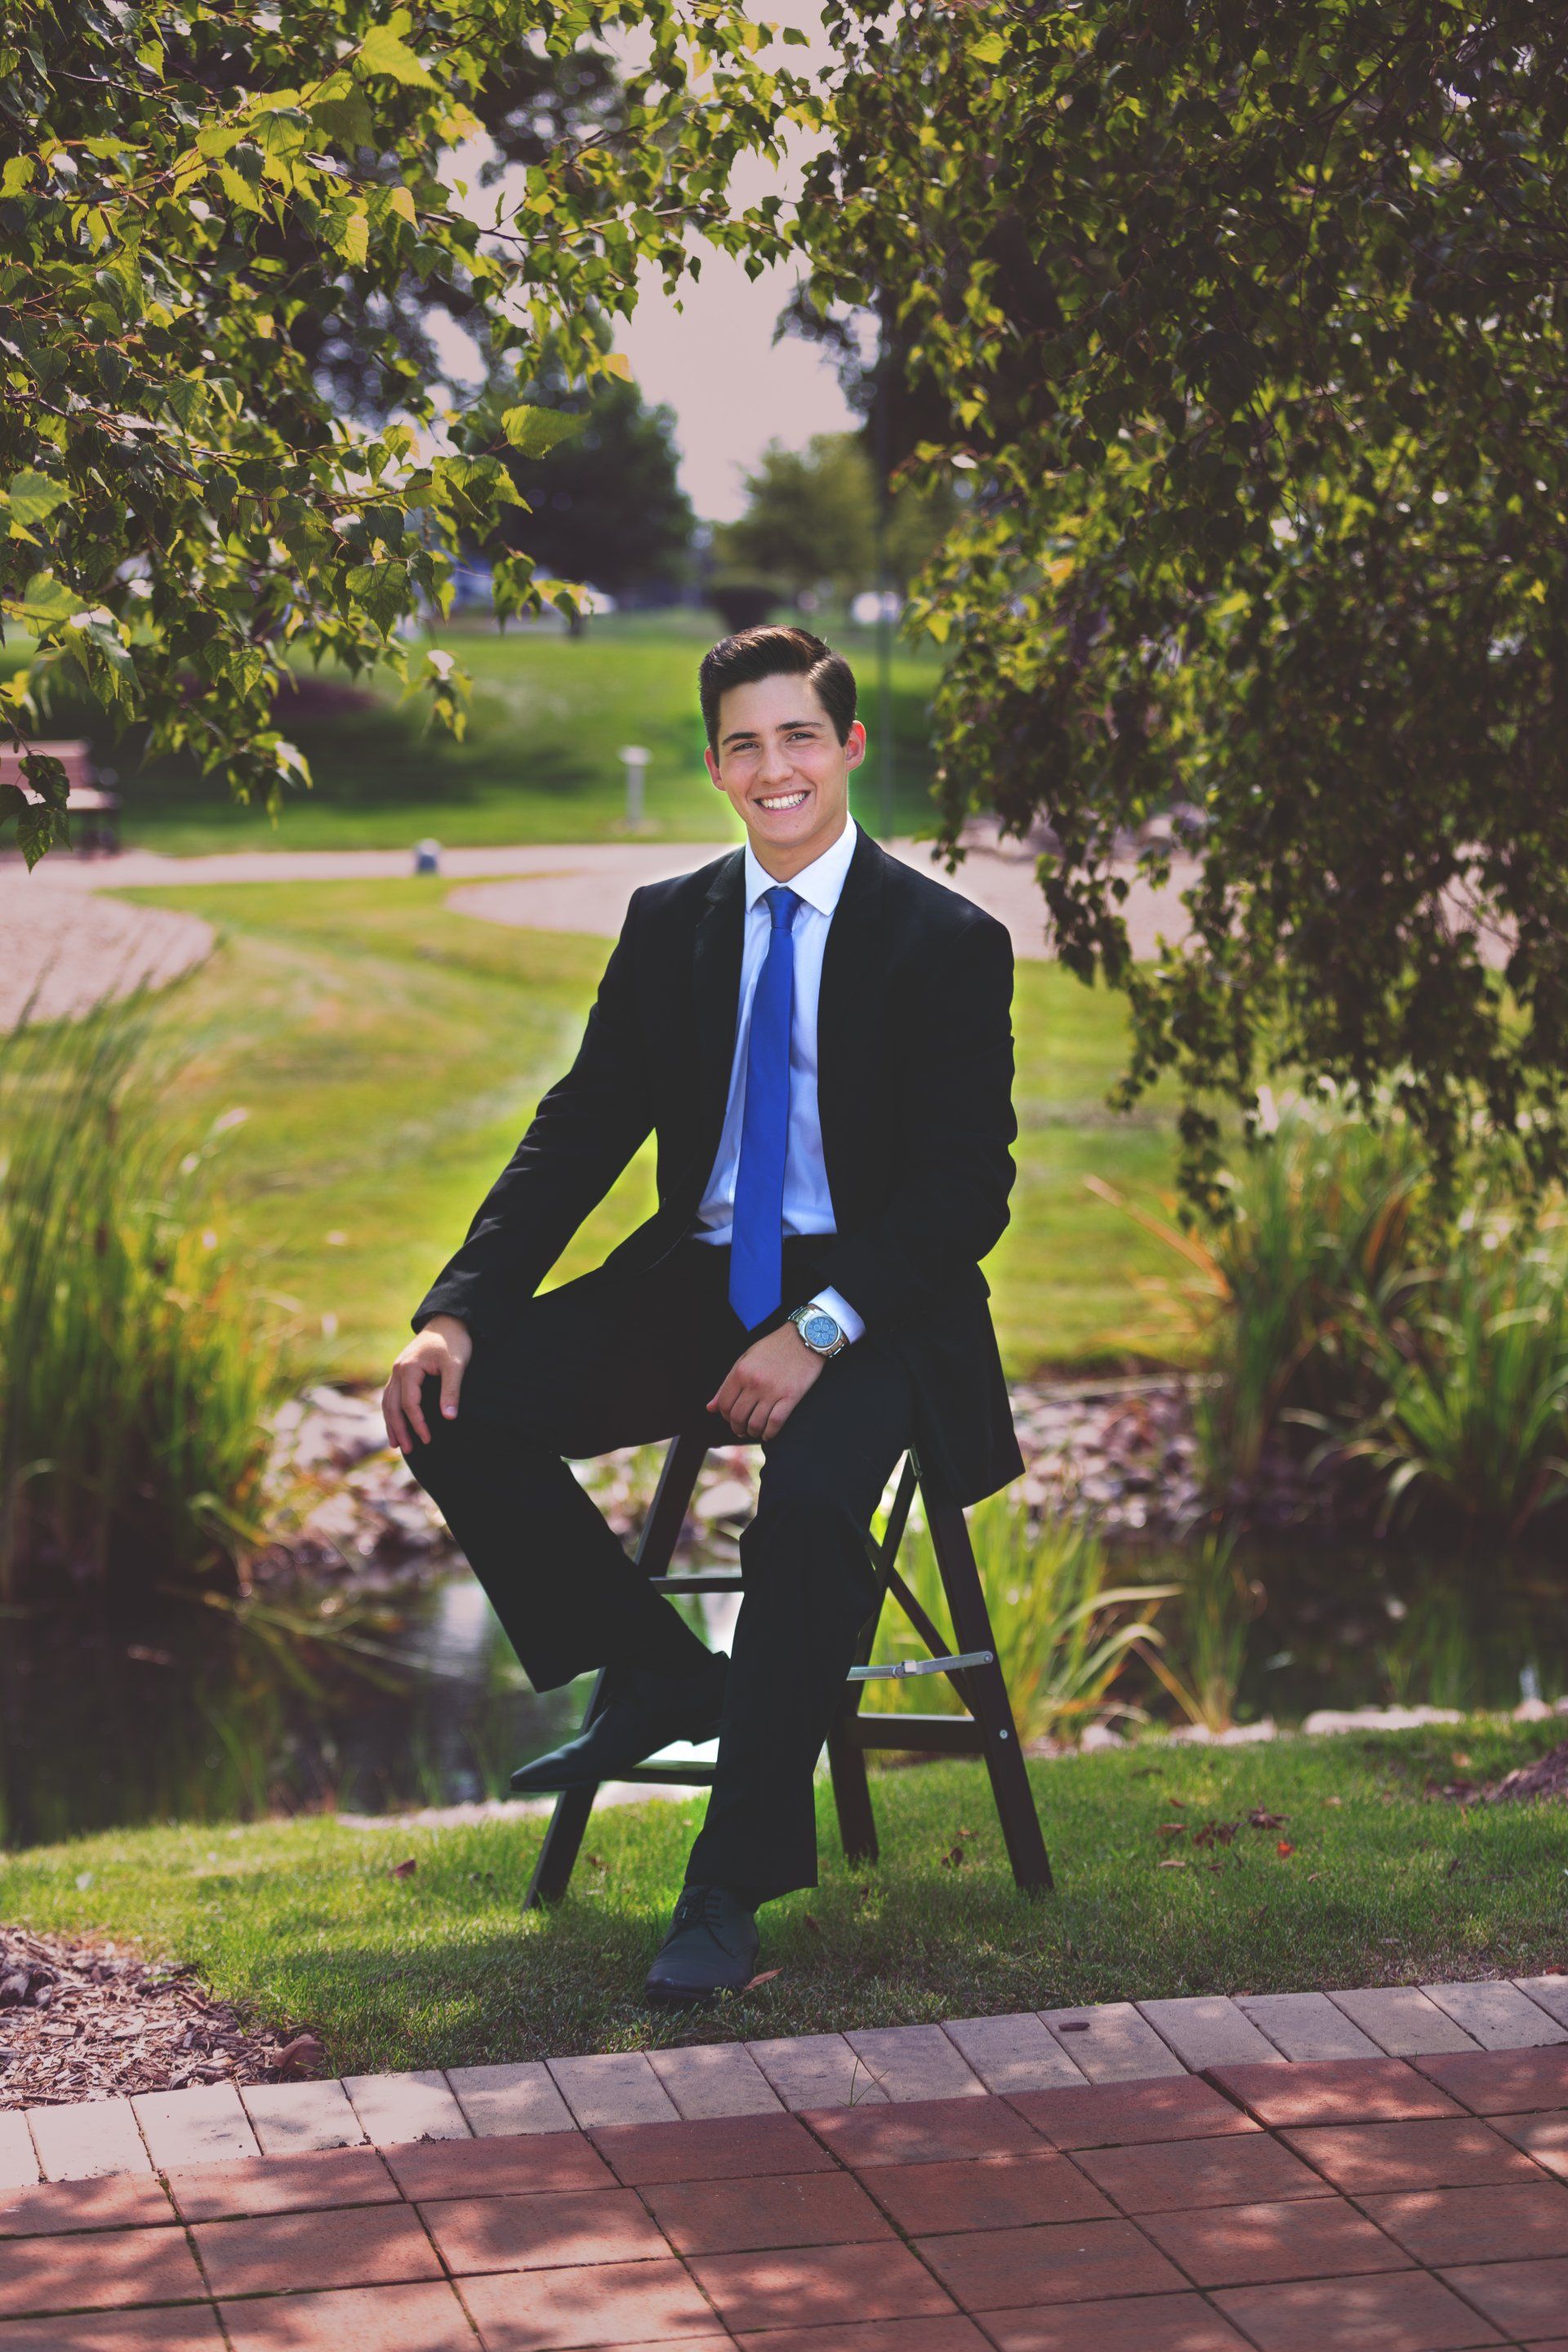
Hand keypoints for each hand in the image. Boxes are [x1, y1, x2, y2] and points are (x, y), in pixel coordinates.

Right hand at [383, 1315, 471, 1452]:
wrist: (448, 1322)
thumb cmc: (454, 1342)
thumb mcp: (456, 1365)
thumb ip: (451, 1390)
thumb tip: (449, 1418)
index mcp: (409, 1368)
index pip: (409, 1403)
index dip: (417, 1423)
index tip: (427, 1440)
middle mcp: (398, 1370)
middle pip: (392, 1405)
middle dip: (399, 1429)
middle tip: (408, 1450)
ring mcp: (397, 1370)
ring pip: (387, 1401)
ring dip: (391, 1423)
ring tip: (396, 1444)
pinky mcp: (401, 1371)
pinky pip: (391, 1395)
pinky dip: (392, 1411)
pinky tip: (395, 1423)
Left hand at [707, 1323, 825, 1441]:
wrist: (805, 1338)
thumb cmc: (774, 1348)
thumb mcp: (746, 1359)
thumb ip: (727, 1384)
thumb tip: (710, 1408)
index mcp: (741, 1372)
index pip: (723, 1404)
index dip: (724, 1416)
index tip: (731, 1418)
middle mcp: (754, 1383)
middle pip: (737, 1417)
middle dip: (737, 1428)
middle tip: (742, 1429)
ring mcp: (772, 1391)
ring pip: (755, 1424)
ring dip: (752, 1432)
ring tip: (755, 1431)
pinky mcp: (791, 1397)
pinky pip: (775, 1423)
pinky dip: (769, 1433)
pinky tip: (768, 1433)